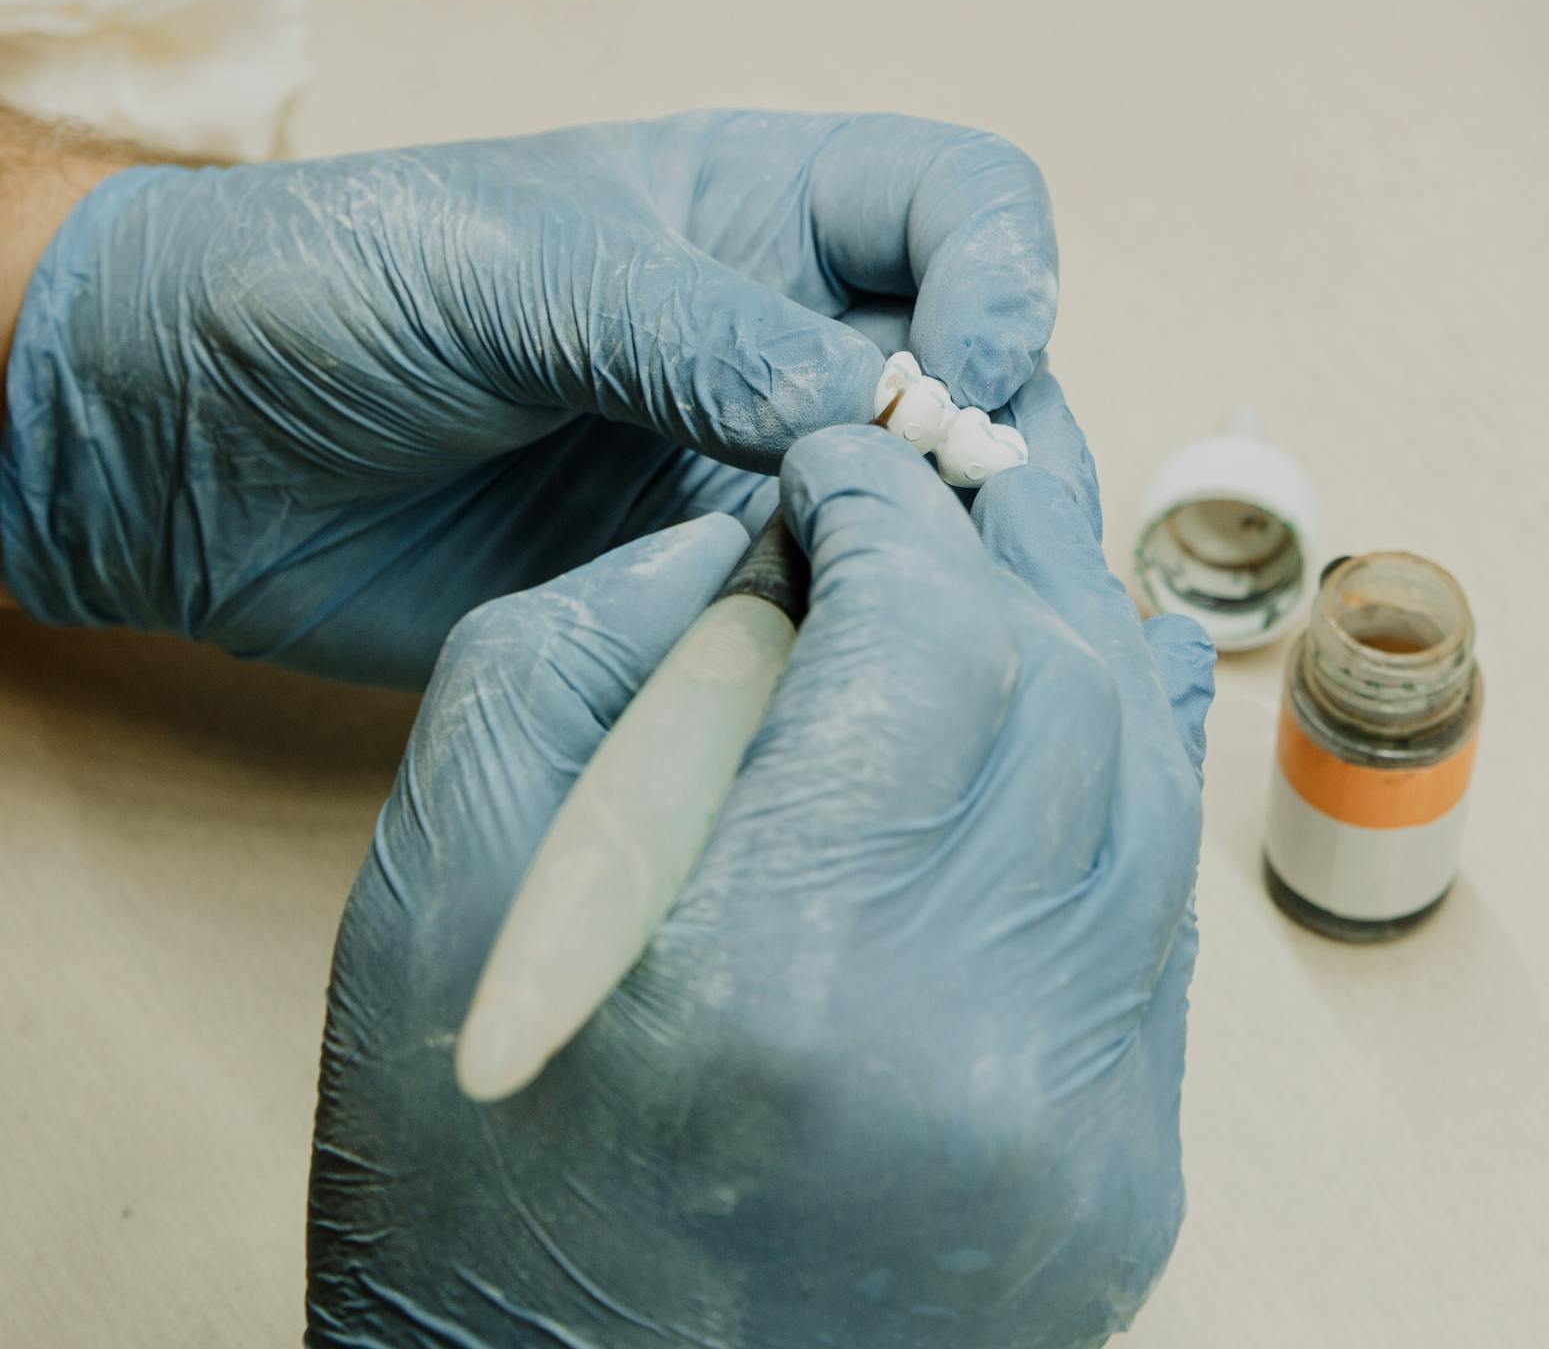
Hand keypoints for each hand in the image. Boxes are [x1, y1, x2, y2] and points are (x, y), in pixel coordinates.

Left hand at [0, 111, 1054, 683]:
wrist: (176, 440)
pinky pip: (802, 624)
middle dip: (986, 445)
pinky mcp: (682, 590)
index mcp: (756, 211)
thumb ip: (697, 332)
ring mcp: (733, 473)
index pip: (959, 208)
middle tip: (933, 529)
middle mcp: (773, 339)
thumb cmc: (338, 282)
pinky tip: (794, 685)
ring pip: (905, 520)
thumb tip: (876, 411)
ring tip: (874, 617)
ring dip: (915, 570)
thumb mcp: (521, 272)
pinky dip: (823, 656)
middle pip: (968, 377)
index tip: (959, 380)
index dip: (1001, 277)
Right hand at [306, 388, 1212, 1347]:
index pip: (928, 631)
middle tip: (921, 473)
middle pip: (1062, 686)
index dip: (888, 499)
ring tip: (992, 554)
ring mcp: (1086, 1137)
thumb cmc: (459, 1175)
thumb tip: (751, 537)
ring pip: (1141, 783)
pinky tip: (1092, 677)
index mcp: (789, 978)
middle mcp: (984, 1059)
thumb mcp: (434, 885)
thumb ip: (575, 653)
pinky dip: (1122, 769)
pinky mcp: (1124, 1179)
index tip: (832, 455)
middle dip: (991, 541)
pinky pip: (1160, 911)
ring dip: (1072, 637)